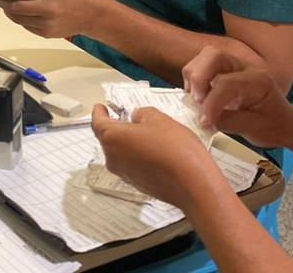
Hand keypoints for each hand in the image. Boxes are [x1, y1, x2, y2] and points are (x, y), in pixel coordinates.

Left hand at [0, 0, 99, 37]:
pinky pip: (25, 26)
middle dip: (3, 1)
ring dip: (10, 11)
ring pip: (17, 18)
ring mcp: (46, 23)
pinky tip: (26, 13)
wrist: (90, 13)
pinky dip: (21, 19)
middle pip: (14, 7)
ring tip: (11, 4)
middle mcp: (47, 8)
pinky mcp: (46, 33)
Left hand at [92, 105, 219, 207]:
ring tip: (149, 135)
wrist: (194, 185)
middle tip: (130, 118)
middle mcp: (113, 158)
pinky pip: (132, 165)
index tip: (101, 107)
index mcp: (112, 138)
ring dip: (130, 142)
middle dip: (118, 127)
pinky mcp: (138, 185)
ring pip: (121, 152)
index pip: (97, 122)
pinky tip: (156, 152)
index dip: (99, 112)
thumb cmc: (175, 150)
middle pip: (108, 138)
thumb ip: (142, 113)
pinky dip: (138, 156)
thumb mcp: (158, 118)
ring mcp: (125, 174)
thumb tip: (137, 117)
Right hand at [183, 47, 292, 147]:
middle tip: (196, 102)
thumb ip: (229, 122)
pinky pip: (201, 64)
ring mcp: (233, 66)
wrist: (283, 122)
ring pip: (204, 57)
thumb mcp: (255, 130)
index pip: (227, 83)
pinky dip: (193, 78)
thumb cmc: (272, 126)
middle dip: (198, 78)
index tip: (203, 122)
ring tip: (196, 100)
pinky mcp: (223, 70)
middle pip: (213, 56)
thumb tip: (203, 119)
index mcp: (258, 81)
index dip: (211, 102)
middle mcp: (245, 67)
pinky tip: (197, 96)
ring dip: (193, 77)